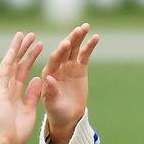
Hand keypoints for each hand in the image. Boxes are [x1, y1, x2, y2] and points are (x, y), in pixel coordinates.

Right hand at [0, 32, 44, 143]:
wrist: (6, 142)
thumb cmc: (17, 131)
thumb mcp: (30, 109)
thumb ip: (33, 94)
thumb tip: (38, 79)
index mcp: (16, 93)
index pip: (23, 71)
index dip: (30, 58)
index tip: (38, 46)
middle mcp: (8, 88)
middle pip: (17, 64)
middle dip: (24, 49)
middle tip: (33, 36)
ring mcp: (3, 88)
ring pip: (11, 63)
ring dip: (18, 49)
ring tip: (25, 35)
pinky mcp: (0, 91)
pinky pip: (6, 71)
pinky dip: (10, 59)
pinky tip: (16, 47)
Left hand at [41, 23, 99, 143]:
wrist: (68, 117)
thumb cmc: (57, 112)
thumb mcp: (52, 105)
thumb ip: (51, 92)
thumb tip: (50, 78)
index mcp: (48, 73)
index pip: (54, 60)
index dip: (60, 52)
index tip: (66, 44)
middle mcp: (57, 66)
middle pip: (64, 50)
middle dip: (71, 40)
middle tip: (78, 30)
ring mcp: (69, 66)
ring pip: (74, 49)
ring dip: (79, 37)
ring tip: (86, 26)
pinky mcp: (80, 67)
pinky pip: (85, 54)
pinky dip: (90, 46)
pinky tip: (96, 37)